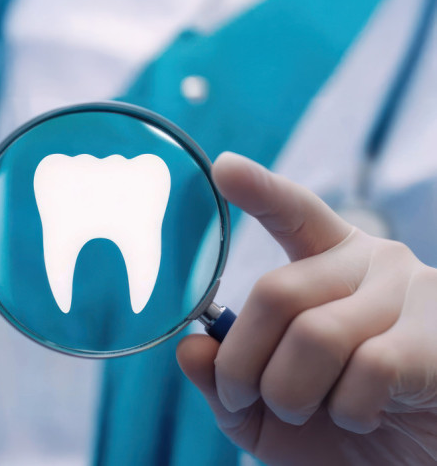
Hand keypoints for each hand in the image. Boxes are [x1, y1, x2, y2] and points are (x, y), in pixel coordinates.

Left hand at [177, 152, 436, 464]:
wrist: (414, 465)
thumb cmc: (338, 427)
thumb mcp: (265, 412)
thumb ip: (225, 380)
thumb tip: (190, 348)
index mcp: (328, 264)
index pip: (294, 213)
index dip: (260, 190)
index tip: (223, 167)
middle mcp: (371, 263)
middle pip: (274, 292)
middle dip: (242, 364)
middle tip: (245, 399)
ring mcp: (410, 294)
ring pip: (315, 335)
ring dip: (292, 394)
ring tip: (314, 411)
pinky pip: (368, 368)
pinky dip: (348, 409)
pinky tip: (365, 413)